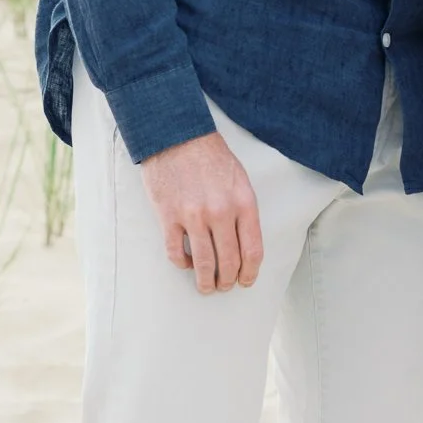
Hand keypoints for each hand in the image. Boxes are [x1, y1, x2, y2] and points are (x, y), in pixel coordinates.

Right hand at [139, 131, 263, 293]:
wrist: (177, 136)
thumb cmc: (211, 158)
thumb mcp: (240, 180)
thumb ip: (244, 212)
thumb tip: (244, 245)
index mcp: (243, 203)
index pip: (253, 251)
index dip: (250, 273)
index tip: (246, 281)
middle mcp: (221, 212)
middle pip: (229, 262)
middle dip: (228, 281)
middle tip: (224, 286)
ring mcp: (193, 216)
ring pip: (203, 263)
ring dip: (205, 281)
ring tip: (206, 287)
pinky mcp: (169, 216)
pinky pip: (176, 252)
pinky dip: (182, 264)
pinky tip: (186, 263)